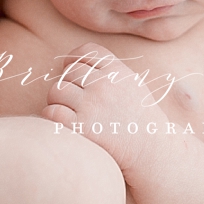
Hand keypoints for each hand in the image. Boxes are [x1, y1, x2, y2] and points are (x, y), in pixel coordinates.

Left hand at [42, 43, 167, 171]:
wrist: (152, 151)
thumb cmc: (142, 121)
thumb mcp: (134, 87)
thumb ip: (112, 74)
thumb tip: (80, 65)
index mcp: (118, 72)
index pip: (87, 52)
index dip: (73, 58)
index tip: (69, 68)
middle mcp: (103, 85)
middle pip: (69, 73)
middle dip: (67, 85)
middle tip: (73, 101)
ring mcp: (92, 105)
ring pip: (56, 91)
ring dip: (57, 101)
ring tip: (66, 112)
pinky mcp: (82, 127)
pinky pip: (52, 112)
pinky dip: (51, 116)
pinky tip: (61, 124)